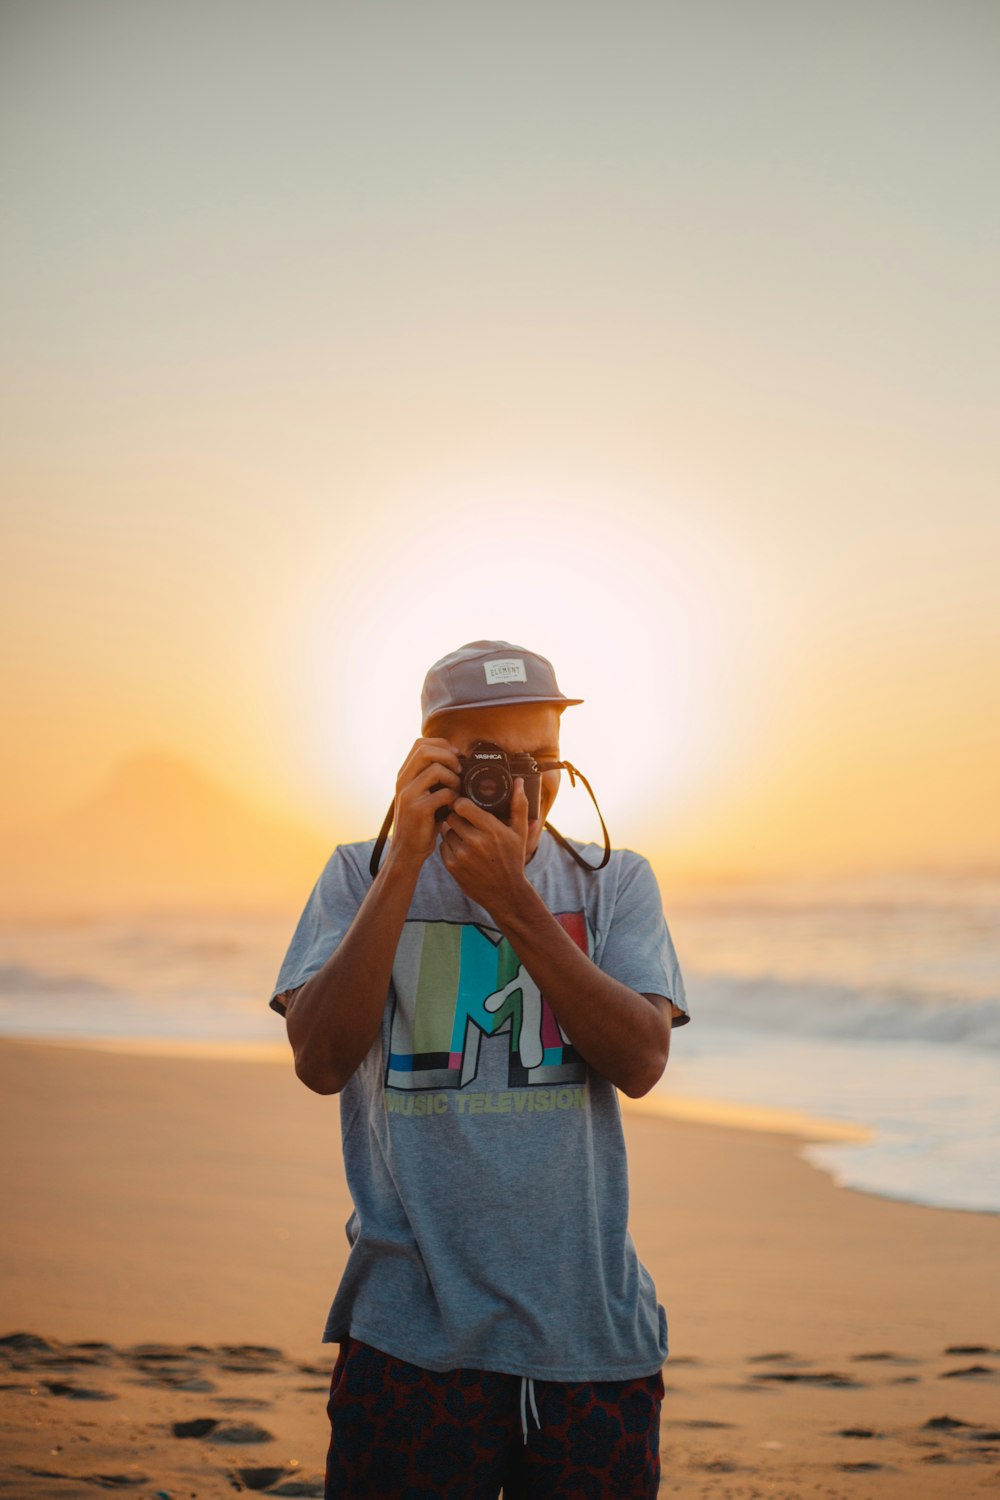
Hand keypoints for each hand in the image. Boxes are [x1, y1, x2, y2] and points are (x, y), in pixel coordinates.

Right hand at [388, 738, 460, 869]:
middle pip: (426, 750)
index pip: (421, 743)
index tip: (456, 757)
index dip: (442, 745)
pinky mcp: (418, 809)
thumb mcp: (422, 795)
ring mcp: (409, 795)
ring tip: (457, 790)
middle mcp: (403, 781)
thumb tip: (458, 759)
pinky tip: (454, 806)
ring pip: (436, 769)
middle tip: (459, 771)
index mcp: (404, 775)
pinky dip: (455, 797)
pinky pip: (444, 793)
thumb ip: (432, 778)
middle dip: (449, 756)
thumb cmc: (421, 823)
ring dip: (454, 778)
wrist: (408, 851)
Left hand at [439, 777, 531, 916]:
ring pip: (446, 831)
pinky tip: (462, 849)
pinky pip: (443, 846)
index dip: (462, 803)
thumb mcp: (520, 832)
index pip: (462, 805)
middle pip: (452, 817)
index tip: (466, 805)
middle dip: (457, 817)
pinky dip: (449, 846)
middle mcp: (476, 842)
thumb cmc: (513, 859)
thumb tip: (518, 781)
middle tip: (465, 821)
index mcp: (491, 829)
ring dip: (453, 831)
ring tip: (465, 836)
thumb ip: (519, 805)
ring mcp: (462, 855)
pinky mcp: (452, 866)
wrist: (506, 893)